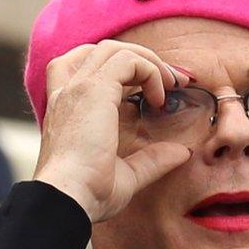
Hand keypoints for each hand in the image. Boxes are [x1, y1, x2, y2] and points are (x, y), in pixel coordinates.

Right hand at [33, 39, 192, 222]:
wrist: (67, 199)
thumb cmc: (87, 194)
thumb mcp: (126, 176)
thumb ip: (151, 160)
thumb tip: (182, 152)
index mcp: (66, 109)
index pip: (87, 69)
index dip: (124, 72)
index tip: (153, 93)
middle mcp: (68, 92)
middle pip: (103, 52)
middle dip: (141, 60)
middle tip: (171, 83)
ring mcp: (78, 87)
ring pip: (116, 50)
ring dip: (148, 61)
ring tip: (169, 85)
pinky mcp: (94, 89)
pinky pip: (128, 60)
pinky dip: (150, 71)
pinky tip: (159, 98)